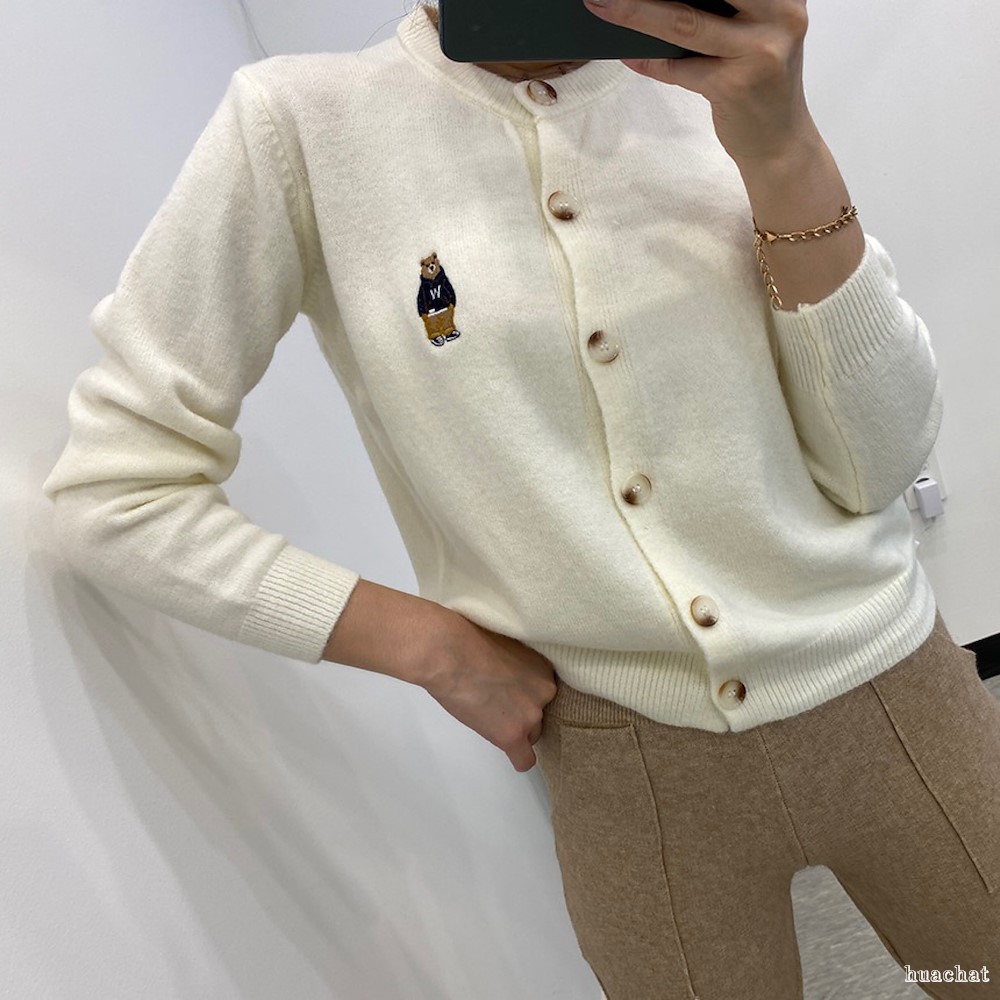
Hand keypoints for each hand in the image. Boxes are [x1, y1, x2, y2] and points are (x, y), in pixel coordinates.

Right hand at [420, 613, 557, 772]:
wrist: (449, 654)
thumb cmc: (467, 640)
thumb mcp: (505, 644)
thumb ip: (516, 665)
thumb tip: (507, 673)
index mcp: (544, 668)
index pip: (543, 692)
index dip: (523, 692)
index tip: (507, 689)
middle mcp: (545, 692)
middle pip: (539, 712)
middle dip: (521, 710)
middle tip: (495, 701)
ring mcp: (530, 715)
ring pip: (532, 734)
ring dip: (515, 728)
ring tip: (489, 716)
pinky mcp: (512, 734)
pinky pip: (524, 759)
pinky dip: (518, 757)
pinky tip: (507, 748)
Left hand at [582, 0, 816, 162]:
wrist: (780, 142)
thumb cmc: (761, 83)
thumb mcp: (755, 34)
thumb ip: (724, 10)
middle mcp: (779, 16)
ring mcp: (758, 52)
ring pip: (683, 23)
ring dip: (637, 14)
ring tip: (606, 5)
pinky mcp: (733, 87)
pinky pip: (677, 69)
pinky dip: (649, 62)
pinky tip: (628, 55)